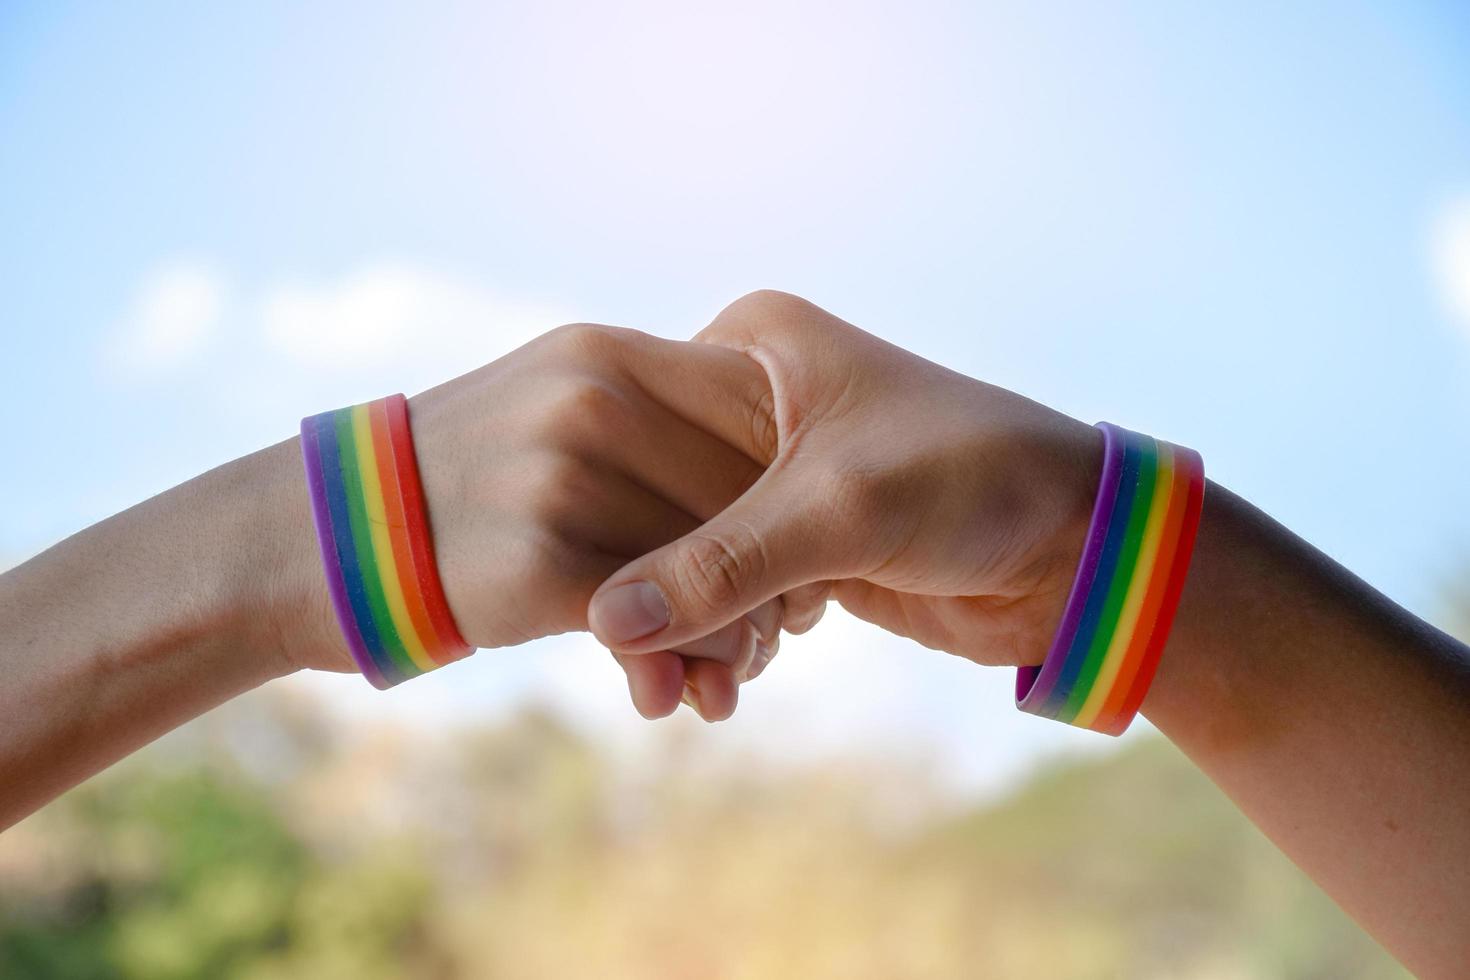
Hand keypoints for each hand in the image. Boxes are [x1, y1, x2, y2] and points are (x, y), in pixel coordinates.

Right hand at [287, 323, 814, 716]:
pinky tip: (669, 696)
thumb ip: (652, 424)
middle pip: (746, 490)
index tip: (796, 553)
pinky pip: (654, 618)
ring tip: (729, 680)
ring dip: (735, 637)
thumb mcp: (554, 409)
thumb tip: (765, 479)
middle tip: (779, 636)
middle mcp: (593, 398)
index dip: (792, 488)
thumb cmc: (467, 483)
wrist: (330, 532)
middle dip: (775, 575)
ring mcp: (562, 474)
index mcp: (610, 354)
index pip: (756, 406)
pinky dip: (679, 666)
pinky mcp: (536, 559)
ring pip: (711, 560)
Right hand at [590, 291, 1102, 708]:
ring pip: (690, 553)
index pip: (637, 431)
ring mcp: (774, 472)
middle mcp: (752, 398)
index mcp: (752, 346)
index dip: (621, 527)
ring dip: (697, 626)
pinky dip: (729, 634)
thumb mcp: (838, 512)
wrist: (1076, 544)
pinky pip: (730, 586)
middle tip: (656, 679)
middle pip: (656, 501)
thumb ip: (719, 565)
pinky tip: (736, 676)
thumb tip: (606, 623)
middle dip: (660, 595)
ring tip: (711, 688)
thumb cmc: (974, 482)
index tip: (603, 614)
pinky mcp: (798, 534)